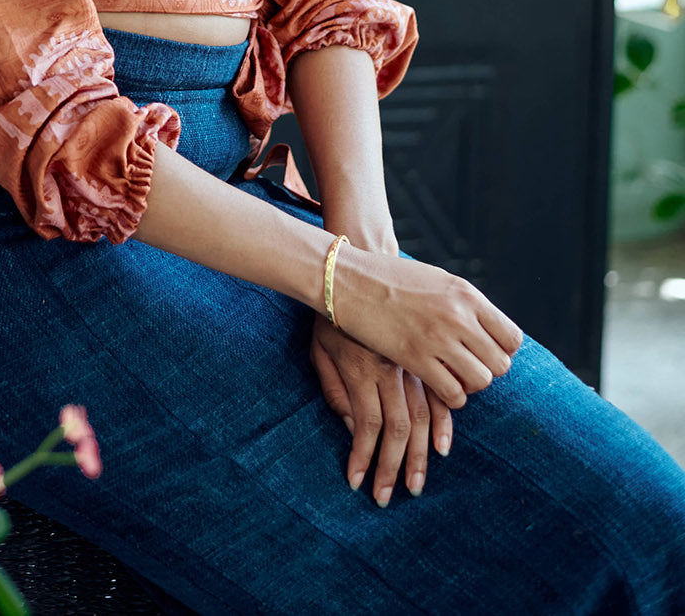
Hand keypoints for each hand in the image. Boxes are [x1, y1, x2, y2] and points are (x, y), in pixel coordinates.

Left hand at [310, 315, 452, 505]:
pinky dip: (445, 422)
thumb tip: (353, 427)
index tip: (355, 483)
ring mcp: (413, 359)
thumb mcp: (319, 349)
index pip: (367, 424)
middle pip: (399, 428)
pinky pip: (444, 390)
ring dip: (419, 455)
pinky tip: (443, 447)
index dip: (363, 457)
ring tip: (415, 485)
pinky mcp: (428, 350)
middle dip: (393, 468)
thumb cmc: (331, 314)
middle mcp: (390, 368)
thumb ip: (334, 388)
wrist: (357, 267)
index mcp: (361, 368)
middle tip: (388, 498)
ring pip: (424, 415)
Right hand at [330, 248, 522, 408]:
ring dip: (471, 385)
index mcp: (466, 295)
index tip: (487, 352)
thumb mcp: (438, 280)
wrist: (351, 280)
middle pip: (500, 363)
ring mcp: (437, 338)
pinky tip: (439, 386)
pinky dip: (452, 396)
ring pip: (481, 381)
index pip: (512, 337)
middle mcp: (458, 316)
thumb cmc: (392, 279)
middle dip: (488, 370)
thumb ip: (464, 303)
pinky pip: (452, 393)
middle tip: (469, 367)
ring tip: (454, 377)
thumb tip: (488, 328)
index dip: (504, 351)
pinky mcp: (415, 359)